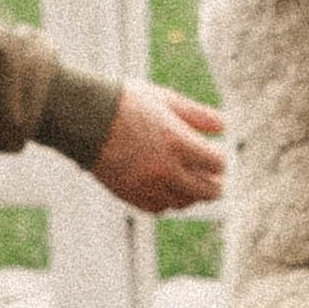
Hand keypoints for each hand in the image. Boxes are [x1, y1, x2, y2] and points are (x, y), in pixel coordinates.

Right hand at [91, 82, 225, 213]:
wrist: (85, 118)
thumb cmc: (126, 102)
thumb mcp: (166, 99)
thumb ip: (198, 115)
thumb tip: (223, 126)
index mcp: (178, 143)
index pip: (216, 163)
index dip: (219, 158)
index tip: (215, 154)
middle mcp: (167, 169)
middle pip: (207, 190)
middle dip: (213, 182)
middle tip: (213, 177)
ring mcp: (148, 185)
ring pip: (184, 202)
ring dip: (192, 193)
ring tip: (191, 183)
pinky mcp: (130, 195)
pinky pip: (159, 208)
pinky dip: (168, 201)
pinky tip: (167, 189)